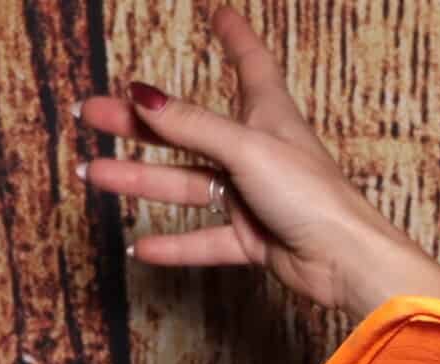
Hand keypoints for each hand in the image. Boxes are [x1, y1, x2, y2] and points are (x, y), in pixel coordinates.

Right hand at [76, 8, 439, 318]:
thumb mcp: (247, 149)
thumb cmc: (314, 197)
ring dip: (141, 181)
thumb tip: (140, 94)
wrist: (347, 263)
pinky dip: (175, 244)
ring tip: (92, 174)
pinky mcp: (256, 239)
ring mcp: (256, 198)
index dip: (235, 36)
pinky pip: (206, 240)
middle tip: (94, 114)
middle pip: (190, 129)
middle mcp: (259, 153)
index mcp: (269, 117)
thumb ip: (192, 125)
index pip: (251, 64)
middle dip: (141, 122)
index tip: (217, 10)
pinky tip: (139, 246)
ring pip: (187, 184)